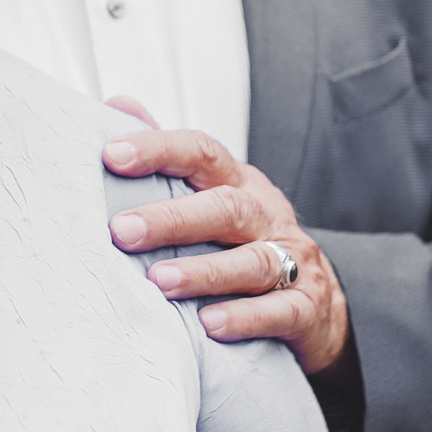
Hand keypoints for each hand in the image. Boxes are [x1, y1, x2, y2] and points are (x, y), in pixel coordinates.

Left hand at [101, 103, 349, 377]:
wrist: (320, 305)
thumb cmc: (247, 243)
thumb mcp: (214, 195)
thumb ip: (169, 158)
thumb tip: (119, 105)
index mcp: (239, 184)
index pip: (202, 154)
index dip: (159, 150)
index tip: (111, 155)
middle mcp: (266, 216)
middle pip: (225, 207)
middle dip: (172, 218)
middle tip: (123, 231)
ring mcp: (293, 261)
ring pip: (253, 262)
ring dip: (204, 272)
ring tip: (160, 282)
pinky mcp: (306, 308)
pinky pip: (280, 311)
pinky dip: (246, 317)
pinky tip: (209, 325)